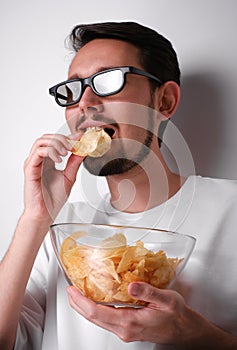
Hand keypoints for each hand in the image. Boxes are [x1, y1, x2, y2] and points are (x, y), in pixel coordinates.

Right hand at [23, 133, 82, 224]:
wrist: (45, 213)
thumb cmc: (53, 199)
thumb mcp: (69, 176)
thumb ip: (75, 162)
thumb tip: (83, 150)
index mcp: (48, 161)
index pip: (55, 141)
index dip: (68, 137)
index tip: (81, 138)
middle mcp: (39, 160)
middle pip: (47, 137)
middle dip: (62, 138)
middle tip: (74, 146)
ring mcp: (33, 163)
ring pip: (41, 141)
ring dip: (56, 143)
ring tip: (67, 152)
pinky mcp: (30, 168)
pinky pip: (38, 152)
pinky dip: (51, 152)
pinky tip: (59, 160)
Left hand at [67, 282, 236, 348]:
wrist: (184, 330)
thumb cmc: (176, 316)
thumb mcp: (167, 299)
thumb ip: (148, 291)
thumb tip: (130, 286)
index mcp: (131, 322)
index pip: (98, 313)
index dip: (82, 302)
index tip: (72, 290)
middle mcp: (124, 329)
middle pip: (93, 318)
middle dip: (78, 304)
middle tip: (70, 289)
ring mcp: (124, 330)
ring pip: (98, 320)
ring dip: (85, 307)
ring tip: (78, 292)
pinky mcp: (127, 328)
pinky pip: (106, 319)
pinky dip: (96, 309)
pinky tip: (96, 300)